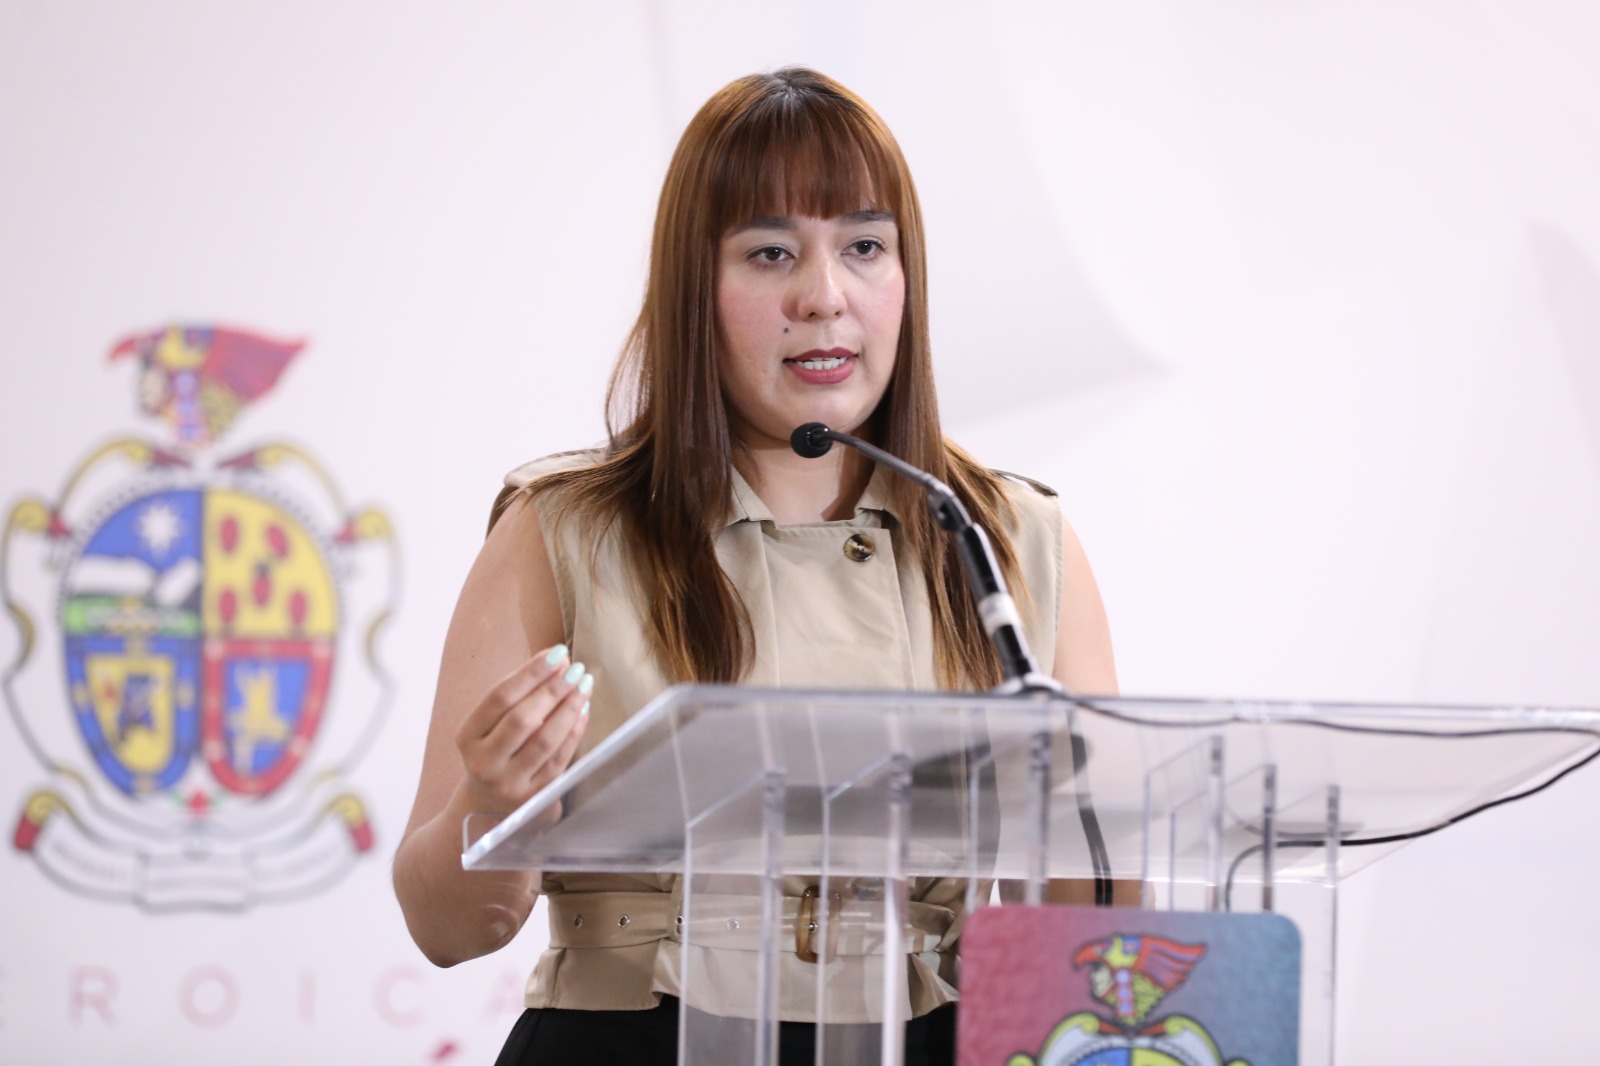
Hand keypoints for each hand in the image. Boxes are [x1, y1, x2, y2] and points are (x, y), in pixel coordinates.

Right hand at [454, 644, 591, 817]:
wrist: (488, 804)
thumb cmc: (495, 749)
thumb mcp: (490, 725)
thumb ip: (517, 695)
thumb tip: (557, 660)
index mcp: (468, 737)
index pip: (499, 698)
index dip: (530, 673)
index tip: (557, 653)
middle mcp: (484, 762)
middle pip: (522, 719)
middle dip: (552, 689)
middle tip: (575, 668)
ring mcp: (509, 783)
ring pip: (544, 741)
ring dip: (568, 708)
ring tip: (584, 685)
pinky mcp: (534, 796)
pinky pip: (559, 760)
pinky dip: (574, 732)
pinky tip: (583, 710)